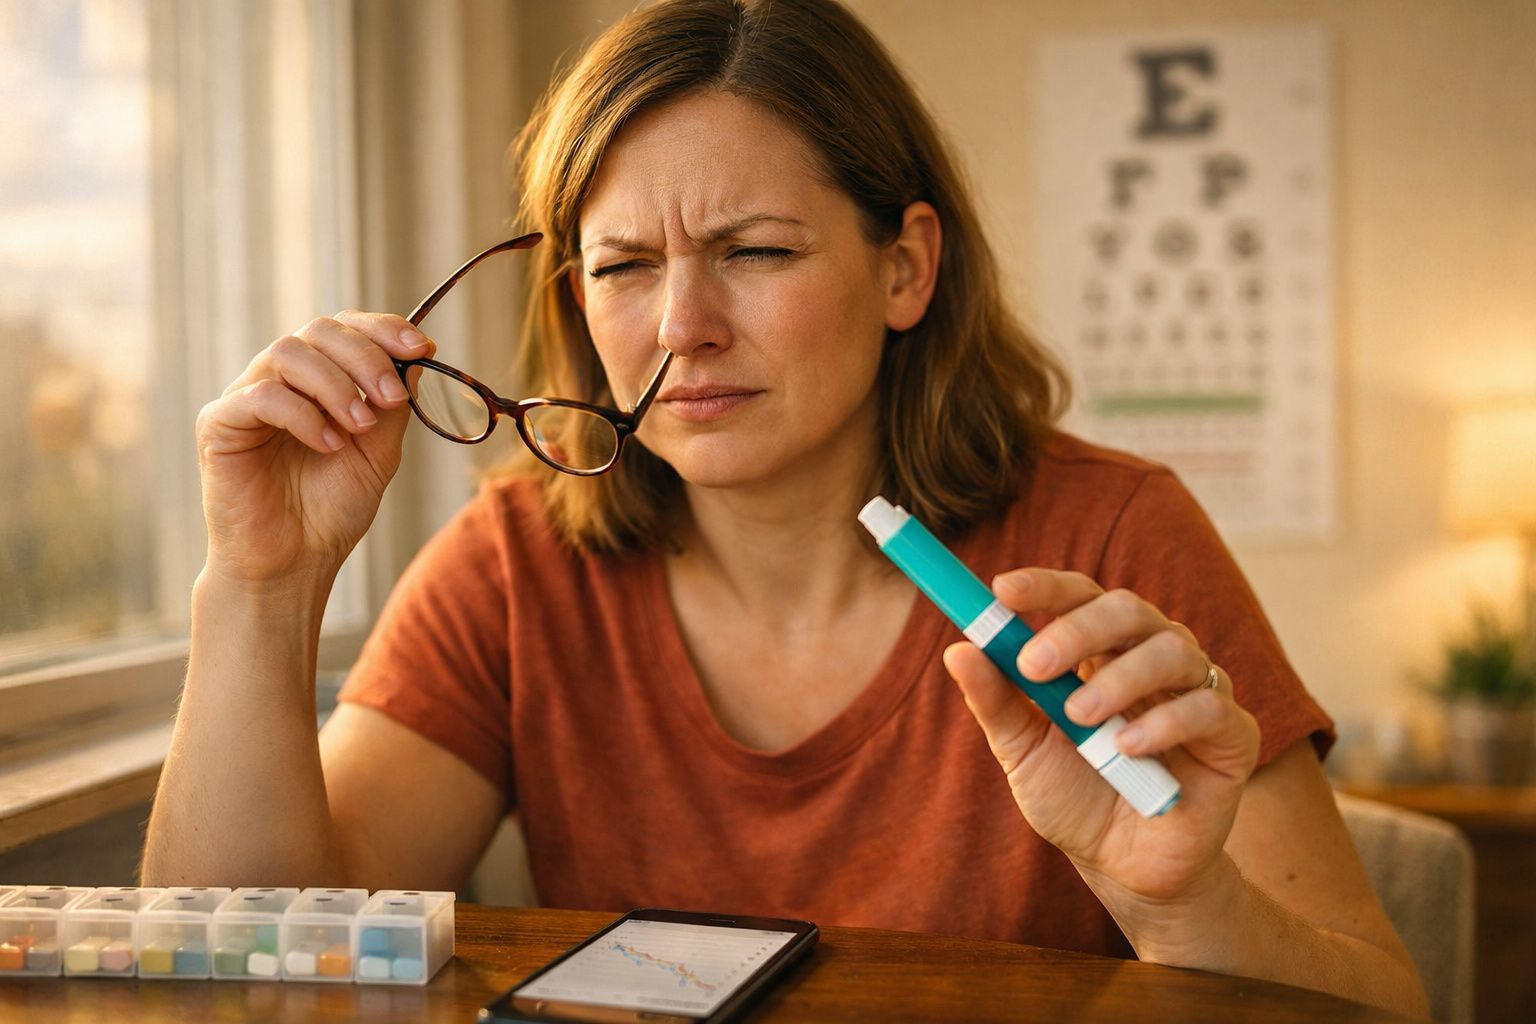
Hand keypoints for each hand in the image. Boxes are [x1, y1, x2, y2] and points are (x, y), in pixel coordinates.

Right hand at [195, 312, 433, 585]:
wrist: (294, 562)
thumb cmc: (330, 511)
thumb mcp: (378, 452)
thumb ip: (393, 406)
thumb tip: (417, 358)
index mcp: (318, 380)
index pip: (345, 329)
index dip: (383, 328)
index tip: (421, 347)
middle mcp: (280, 380)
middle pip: (318, 330)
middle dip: (365, 358)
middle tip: (390, 398)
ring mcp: (246, 398)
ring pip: (287, 352)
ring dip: (335, 386)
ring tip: (358, 429)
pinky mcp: (218, 424)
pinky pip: (260, 396)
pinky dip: (303, 415)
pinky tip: (327, 445)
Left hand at [941, 568, 1259, 909]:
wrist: (1123, 869)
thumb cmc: (1073, 798)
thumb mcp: (1022, 752)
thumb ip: (997, 702)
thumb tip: (957, 650)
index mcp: (1101, 650)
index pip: (1079, 595)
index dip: (1044, 586)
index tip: (1002, 591)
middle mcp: (1152, 657)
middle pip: (1127, 608)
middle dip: (1077, 629)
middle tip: (1035, 665)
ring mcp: (1196, 691)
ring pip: (1172, 650)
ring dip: (1119, 678)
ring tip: (1081, 718)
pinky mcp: (1232, 735)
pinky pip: (1208, 707)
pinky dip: (1164, 722)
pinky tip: (1127, 749)